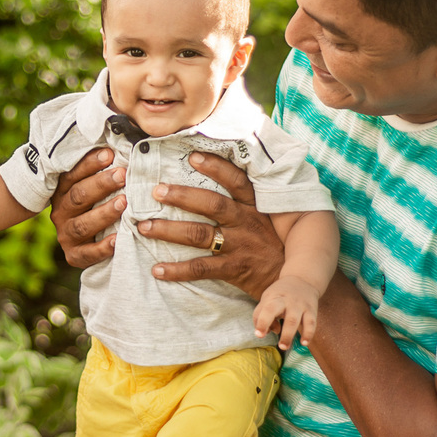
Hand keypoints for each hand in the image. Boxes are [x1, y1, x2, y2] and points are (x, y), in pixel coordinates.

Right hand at [51, 148, 125, 267]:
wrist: (86, 244)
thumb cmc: (96, 206)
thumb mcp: (92, 187)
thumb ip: (102, 170)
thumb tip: (120, 145)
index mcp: (62, 191)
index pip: (73, 175)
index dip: (90, 163)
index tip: (110, 153)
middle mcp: (61, 212)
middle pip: (78, 196)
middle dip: (101, 184)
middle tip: (122, 174)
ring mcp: (66, 235)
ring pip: (83, 224)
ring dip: (104, 213)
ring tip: (124, 202)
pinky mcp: (74, 256)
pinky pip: (87, 253)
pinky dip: (102, 248)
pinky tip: (117, 240)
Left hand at [137, 152, 283, 299]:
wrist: (292, 280)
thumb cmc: (272, 244)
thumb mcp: (267, 217)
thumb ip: (244, 200)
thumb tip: (213, 179)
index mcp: (255, 206)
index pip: (236, 180)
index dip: (215, 167)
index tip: (192, 156)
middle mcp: (247, 222)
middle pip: (212, 204)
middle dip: (182, 196)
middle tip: (156, 191)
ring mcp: (240, 246)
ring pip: (200, 235)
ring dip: (169, 230)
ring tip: (144, 227)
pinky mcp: (234, 269)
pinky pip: (201, 269)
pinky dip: (177, 270)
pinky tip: (156, 270)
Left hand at [253, 274, 320, 349]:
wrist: (302, 279)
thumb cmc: (280, 294)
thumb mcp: (267, 299)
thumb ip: (262, 315)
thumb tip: (267, 332)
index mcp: (273, 298)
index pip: (265, 309)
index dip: (261, 322)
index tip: (259, 334)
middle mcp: (286, 300)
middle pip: (278, 312)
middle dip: (271, 326)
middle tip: (271, 343)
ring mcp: (299, 305)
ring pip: (294, 320)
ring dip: (288, 335)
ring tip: (284, 347)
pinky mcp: (311, 310)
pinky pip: (311, 323)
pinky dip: (309, 334)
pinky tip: (305, 343)